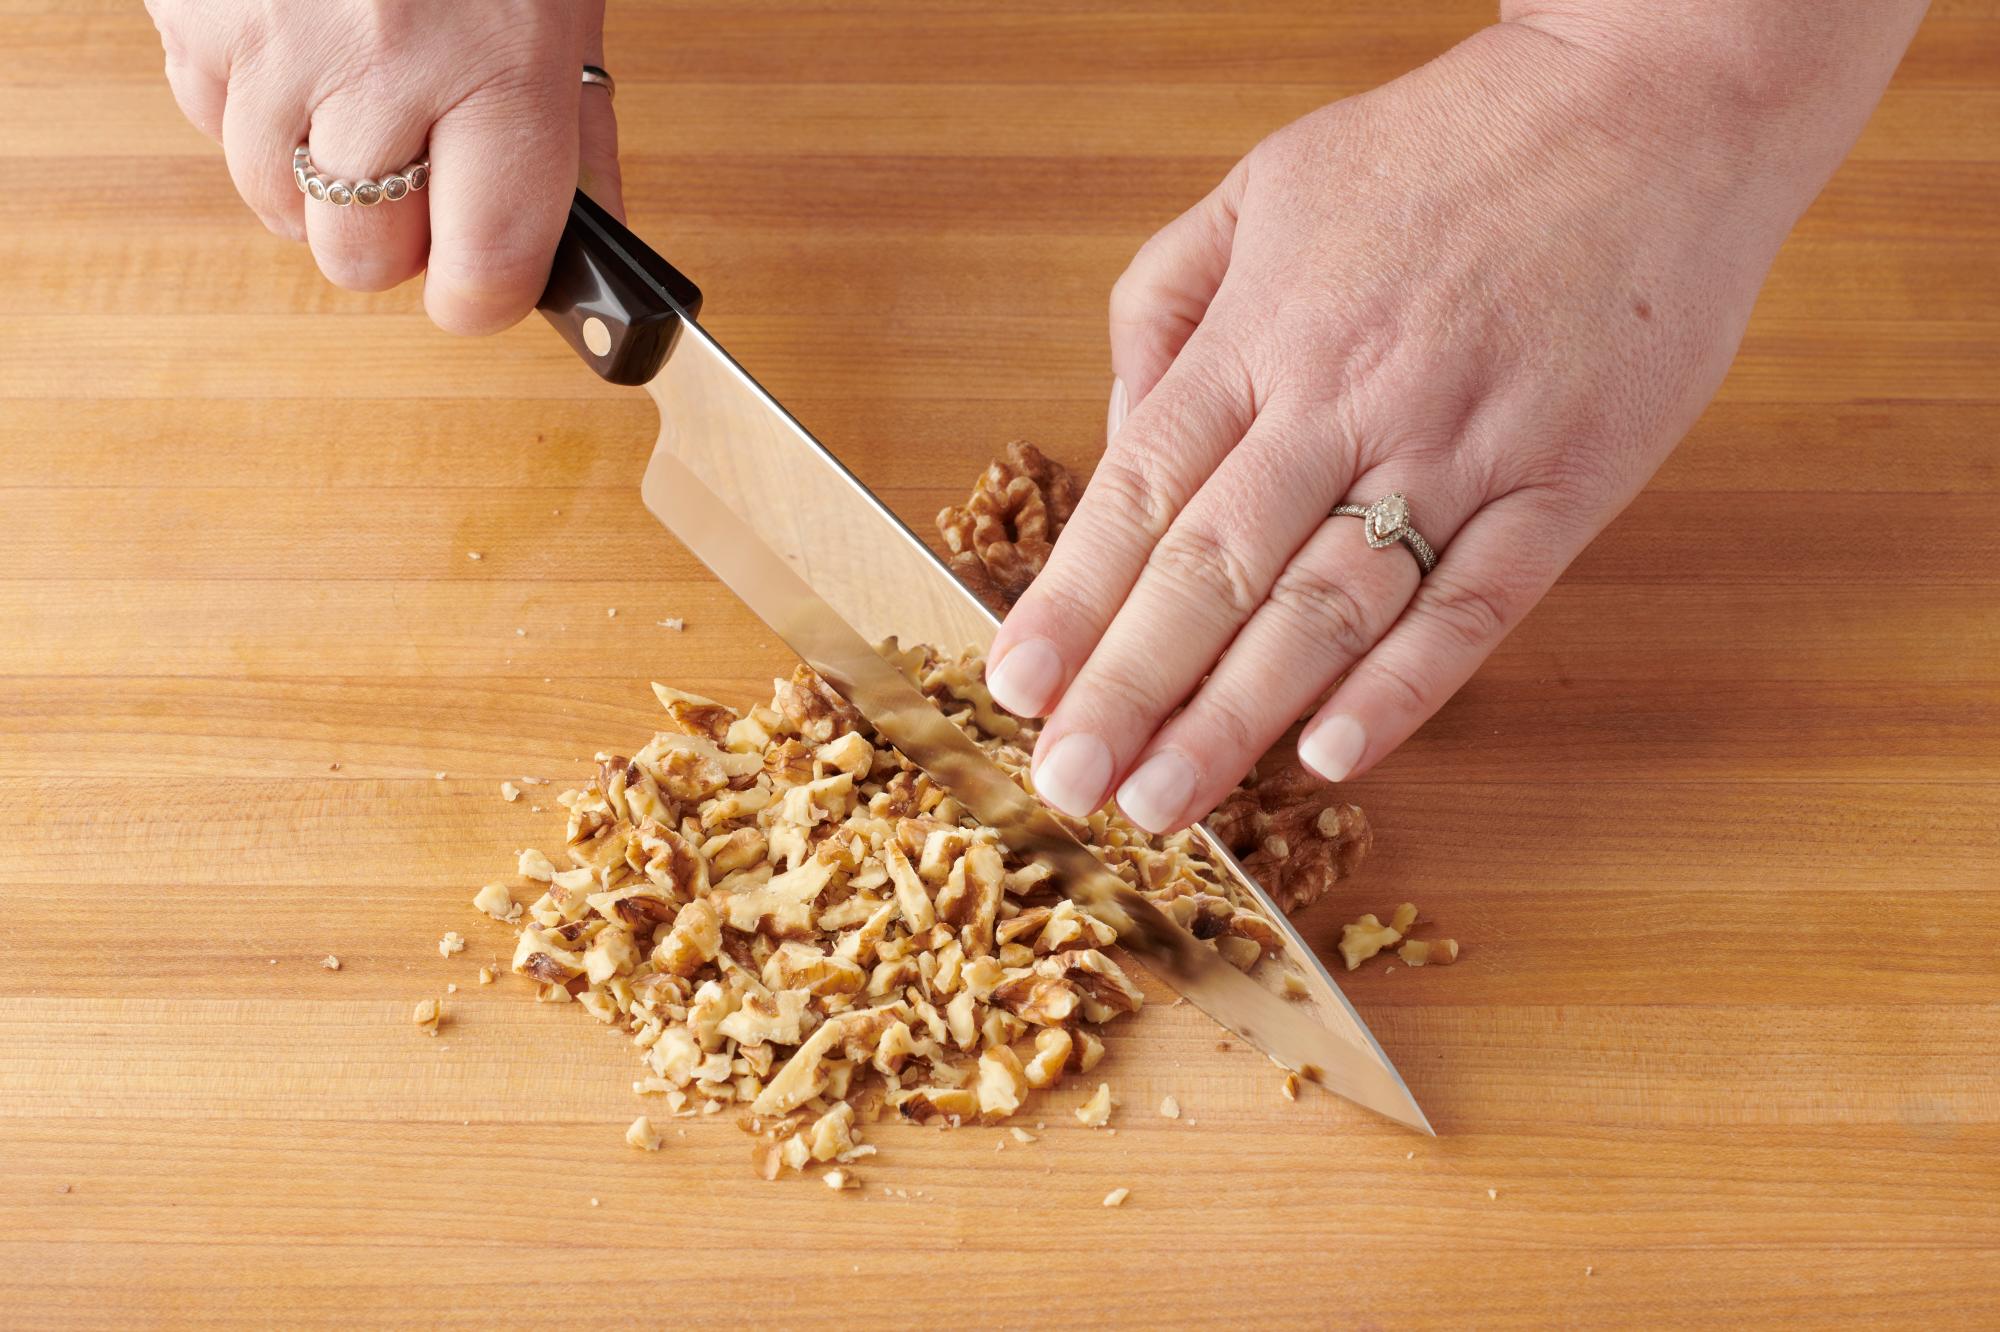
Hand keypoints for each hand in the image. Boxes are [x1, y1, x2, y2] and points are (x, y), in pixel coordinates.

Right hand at [145, 0, 619, 333]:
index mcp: (499, 71)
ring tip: (357, 93)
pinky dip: (252, 109)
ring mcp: (273, 39)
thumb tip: (595, 263)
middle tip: (420, 167)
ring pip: (275, 205)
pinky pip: (208, 122)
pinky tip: (299, 45)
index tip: (482, 285)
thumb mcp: (558, 17)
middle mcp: (382, 63)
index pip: (481, 270)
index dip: (481, 296)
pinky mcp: (192, 11)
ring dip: (315, 177)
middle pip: (362, 259)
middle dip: (393, 237)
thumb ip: (578, 146)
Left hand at [984, 20, 1821, 831]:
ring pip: (1328, 607)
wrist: (1651, 105)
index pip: (1139, 492)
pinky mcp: (1564, 483)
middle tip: (1069, 783)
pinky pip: (1474, 606)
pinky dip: (1403, 687)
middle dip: (1130, 688)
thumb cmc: (1444, 149)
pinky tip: (1332, 758)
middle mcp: (1345, 397)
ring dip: (1238, 716)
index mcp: (1262, 333)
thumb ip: (1166, 309)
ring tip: (1167, 803)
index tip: (1016, 686)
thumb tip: (1116, 436)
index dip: (1072, 599)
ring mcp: (1460, 445)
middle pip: (1215, 569)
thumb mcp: (1264, 187)